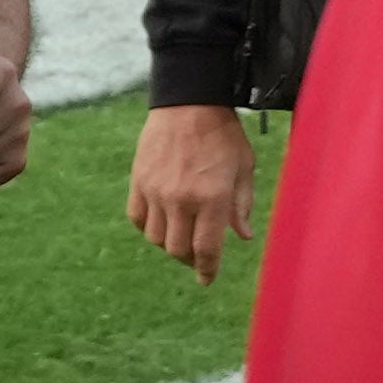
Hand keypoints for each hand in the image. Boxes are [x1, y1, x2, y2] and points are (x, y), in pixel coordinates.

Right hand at [127, 102, 264, 281]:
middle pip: (177, 249)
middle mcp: (181, 199)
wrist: (189, 103)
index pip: (206, 249)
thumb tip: (243, 236)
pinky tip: (162, 222)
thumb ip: (242, 205)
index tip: (207, 279)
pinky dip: (149, 227)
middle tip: (198, 258)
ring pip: (156, 238)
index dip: (207, 270)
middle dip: (189, 260)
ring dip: (169, 244)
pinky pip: (137, 218)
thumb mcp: (244, 168)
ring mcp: (156, 191)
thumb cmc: (224, 135)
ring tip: (182, 236)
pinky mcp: (138, 181)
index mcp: (212, 198)